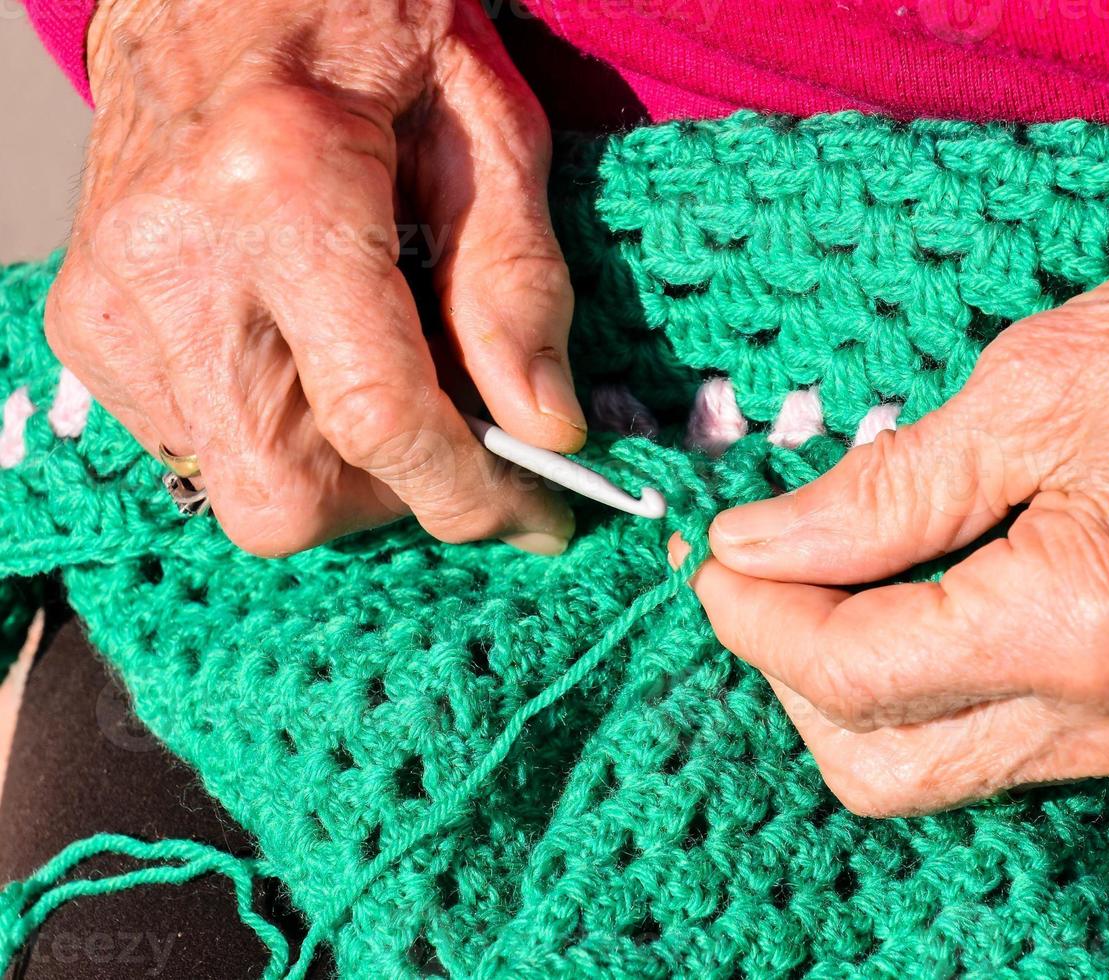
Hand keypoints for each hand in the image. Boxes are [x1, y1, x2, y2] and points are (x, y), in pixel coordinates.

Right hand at [46, 0, 582, 555]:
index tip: (538, 517)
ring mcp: (112, 296)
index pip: (379, 416)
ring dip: (339, 469)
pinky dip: (277, 432)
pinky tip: (310, 354)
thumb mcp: (485, 126)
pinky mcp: (88, 321)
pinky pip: (197, 446)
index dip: (472, 493)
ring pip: (240, 490)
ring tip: (382, 370)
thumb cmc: (365, 21)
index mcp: (281, 190)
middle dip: (392, 498)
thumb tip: (545, 428)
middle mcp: (173, 258)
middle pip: (287, 498)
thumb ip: (516, 282)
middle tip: (453, 437)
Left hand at [675, 187, 1108, 815]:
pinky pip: (1007, 744)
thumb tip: (758, 544)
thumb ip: (879, 492)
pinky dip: (932, 690)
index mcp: (1077, 624)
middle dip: (791, 675)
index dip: (757, 616)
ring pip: (939, 768)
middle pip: (879, 764)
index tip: (715, 555)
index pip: (852, 672)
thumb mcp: (1028, 390)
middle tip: (760, 574)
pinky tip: (914, 600)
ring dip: (855, 690)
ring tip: (827, 580)